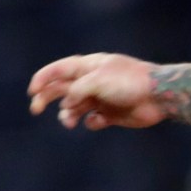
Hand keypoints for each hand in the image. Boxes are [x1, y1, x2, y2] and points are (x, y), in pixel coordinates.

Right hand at [26, 53, 167, 129]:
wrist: (159, 96)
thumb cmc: (129, 82)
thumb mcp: (98, 80)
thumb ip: (77, 90)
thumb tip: (66, 105)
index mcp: (88, 67)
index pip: (59, 70)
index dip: (43, 78)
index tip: (32, 90)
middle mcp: (92, 82)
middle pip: (62, 89)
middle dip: (47, 98)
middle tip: (36, 109)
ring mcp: (101, 98)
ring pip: (75, 108)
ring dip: (67, 115)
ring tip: (69, 121)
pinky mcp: (111, 114)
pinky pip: (92, 120)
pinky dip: (90, 123)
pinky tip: (99, 121)